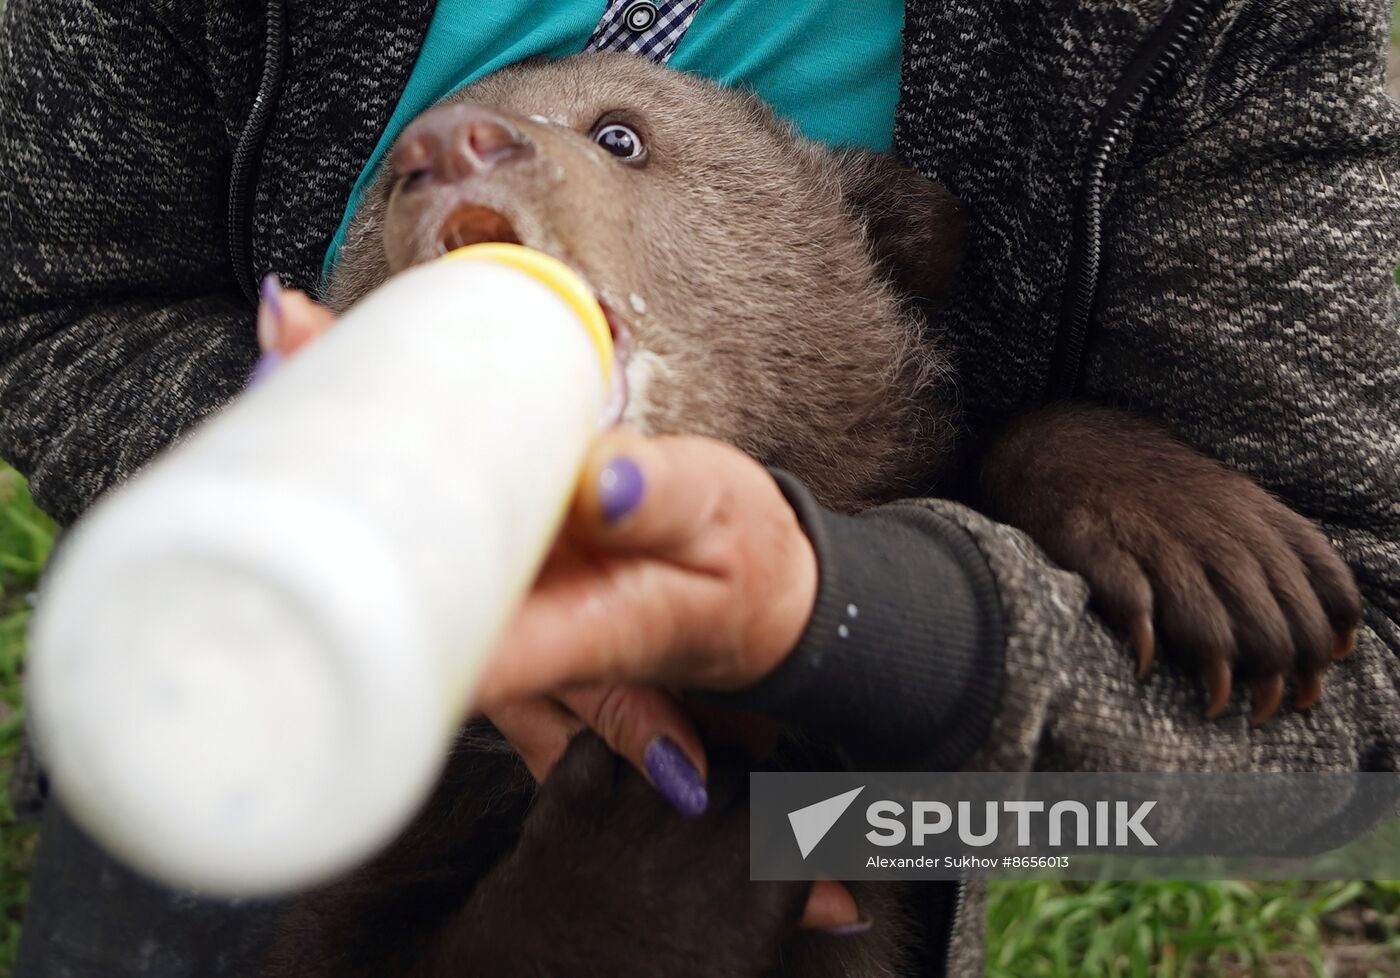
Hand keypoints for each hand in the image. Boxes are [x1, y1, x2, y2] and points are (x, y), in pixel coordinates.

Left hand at [254, 277, 855, 929]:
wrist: (743, 595)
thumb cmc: (737, 571)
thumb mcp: (725, 529)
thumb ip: (665, 505)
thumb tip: (599, 478)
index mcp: (568, 628)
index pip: (451, 642)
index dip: (364, 605)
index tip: (298, 542)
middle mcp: (508, 612)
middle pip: (390, 567)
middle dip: (323, 475)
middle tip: (278, 368)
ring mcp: (494, 570)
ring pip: (395, 516)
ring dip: (338, 432)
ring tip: (290, 337)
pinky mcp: (496, 530)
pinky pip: (428, 478)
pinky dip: (387, 419)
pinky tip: (343, 356)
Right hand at [982, 404, 1361, 724]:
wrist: (1070, 442)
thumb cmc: (1162, 490)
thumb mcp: (1238, 503)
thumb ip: (1288, 557)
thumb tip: (1342, 639)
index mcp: (1258, 518)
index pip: (1323, 591)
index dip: (1326, 647)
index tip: (1313, 682)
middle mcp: (1217, 532)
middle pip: (1273, 623)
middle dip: (1277, 678)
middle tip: (1265, 709)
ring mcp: (1158, 539)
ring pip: (1212, 624)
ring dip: (1219, 676)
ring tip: (1215, 706)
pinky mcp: (1099, 545)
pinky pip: (1132, 600)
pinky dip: (1142, 640)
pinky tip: (1146, 664)